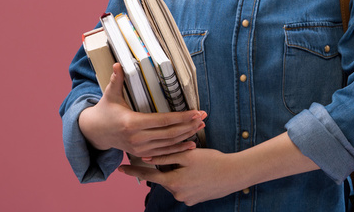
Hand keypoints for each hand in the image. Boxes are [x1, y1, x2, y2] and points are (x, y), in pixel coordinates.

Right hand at [78, 63, 206, 156]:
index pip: (162, 121)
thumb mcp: (110, 95)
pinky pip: (163, 153)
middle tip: (203, 117)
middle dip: (189, 126)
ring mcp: (140, 149)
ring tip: (201, 126)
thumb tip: (118, 63)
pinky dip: (178, 149)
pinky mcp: (141, 153)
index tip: (195, 112)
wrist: (95, 132)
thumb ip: (116, 80)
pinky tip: (191, 145)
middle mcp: (137, 139)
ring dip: (186, 136)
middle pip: (169, 134)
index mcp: (132, 123)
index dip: (181, 117)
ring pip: (168, 145)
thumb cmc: (105, 110)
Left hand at [117, 133, 319, 205]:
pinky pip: (186, 187)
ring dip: (179, 172)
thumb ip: (167, 156)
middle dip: (167, 166)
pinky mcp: (195, 199)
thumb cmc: (212, 161)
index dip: (134, 171)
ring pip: (175, 181)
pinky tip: (200, 171)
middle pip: (164, 177)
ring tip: (196, 163)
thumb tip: (148, 155)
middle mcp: (177, 194)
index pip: (148, 175)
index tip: (120, 169)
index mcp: (173, 182)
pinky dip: (188, 178)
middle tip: (179, 157)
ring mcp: (186, 198)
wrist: (234, 174)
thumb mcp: (188, 155)